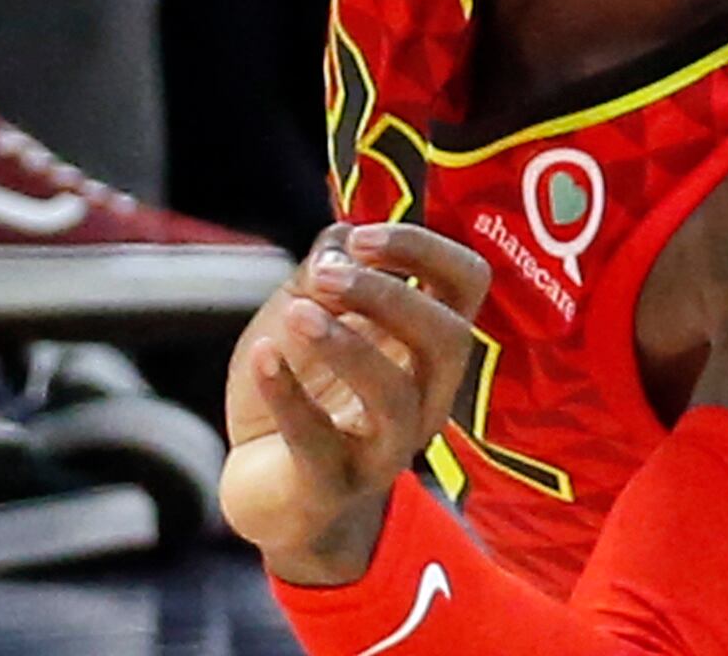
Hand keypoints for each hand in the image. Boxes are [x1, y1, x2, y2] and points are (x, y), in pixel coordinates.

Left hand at [222, 223, 492, 587]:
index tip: (362, 235)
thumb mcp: (304, 317)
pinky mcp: (332, 486)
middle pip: (449, 339)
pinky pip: (318, 442)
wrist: (269, 491)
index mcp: (428, 345)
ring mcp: (385, 448)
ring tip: (297, 313)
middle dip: (390, 295)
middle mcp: (425, 396)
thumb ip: (323, 276)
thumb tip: (340, 235)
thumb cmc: (303, 392)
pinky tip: (260, 357)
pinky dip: (288, 394)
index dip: (425, 250)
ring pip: (395, 396)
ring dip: (348, 344)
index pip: (466, 284)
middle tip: (327, 273)